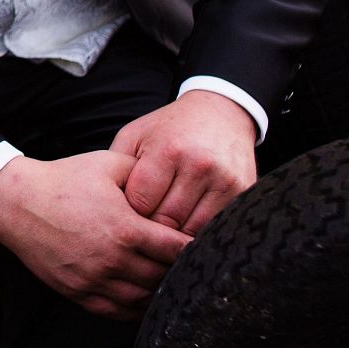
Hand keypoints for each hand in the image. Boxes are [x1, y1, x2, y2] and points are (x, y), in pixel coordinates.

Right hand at [0, 151, 191, 320]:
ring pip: (143, 298)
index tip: (201, 244)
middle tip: (184, 260)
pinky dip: (135, 307)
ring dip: (158, 290)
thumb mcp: (107, 164)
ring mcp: (94, 280)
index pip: (177, 250)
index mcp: (125, 229)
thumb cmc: (63, 180)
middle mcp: (113, 260)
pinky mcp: (79, 292)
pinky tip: (142, 296)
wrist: (17, 202)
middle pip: (164, 276)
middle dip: (177, 269)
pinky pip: (118, 311)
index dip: (194, 247)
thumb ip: (144, 173)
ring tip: (165, 278)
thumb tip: (172, 183)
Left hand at [110, 90, 257, 236]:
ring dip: (175, 234)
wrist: (220, 113)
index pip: (141, 203)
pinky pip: (216, 227)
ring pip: (191, 230)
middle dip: (151, 226)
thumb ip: (117, 168)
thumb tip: (105, 204)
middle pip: (166, 220)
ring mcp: (224, 180)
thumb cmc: (169, 128)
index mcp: (167, 150)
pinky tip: (187, 223)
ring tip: (164, 227)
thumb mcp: (135, 135)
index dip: (130, 211)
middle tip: (143, 225)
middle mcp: (198, 166)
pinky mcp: (243, 191)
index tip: (127, 210)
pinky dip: (199, 231)